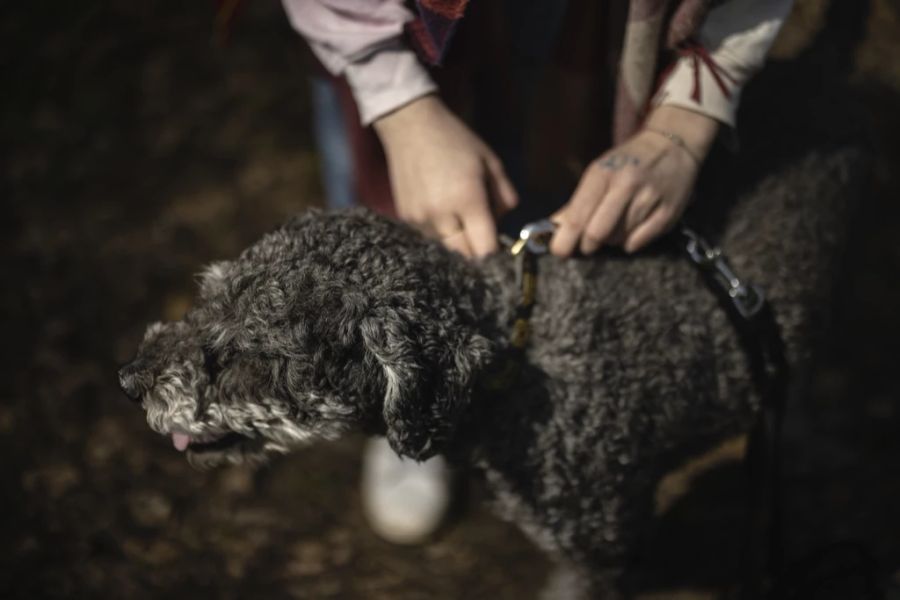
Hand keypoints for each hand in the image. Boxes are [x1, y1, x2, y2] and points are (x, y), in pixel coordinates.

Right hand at [373, 95, 517, 257]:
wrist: (411, 126)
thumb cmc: (457, 142)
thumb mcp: (492, 164)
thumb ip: (505, 199)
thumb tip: (502, 226)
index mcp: (467, 199)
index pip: (485, 249)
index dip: (496, 252)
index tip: (500, 246)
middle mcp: (441, 215)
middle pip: (465, 256)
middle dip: (477, 250)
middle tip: (483, 233)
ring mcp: (420, 219)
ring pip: (446, 249)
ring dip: (458, 242)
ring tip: (461, 217)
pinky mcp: (406, 218)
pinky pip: (430, 238)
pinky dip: (441, 232)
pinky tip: (444, 211)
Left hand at [550, 106, 719, 255]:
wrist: (672, 145)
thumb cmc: (627, 162)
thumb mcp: (598, 172)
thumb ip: (576, 202)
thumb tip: (552, 228)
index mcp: (603, 173)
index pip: (577, 216)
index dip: (565, 240)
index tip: (561, 250)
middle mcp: (626, 184)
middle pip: (597, 234)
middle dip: (588, 245)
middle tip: (588, 243)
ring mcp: (649, 198)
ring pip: (617, 240)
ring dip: (611, 240)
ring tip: (616, 224)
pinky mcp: (669, 212)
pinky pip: (638, 243)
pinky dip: (630, 242)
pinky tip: (633, 228)